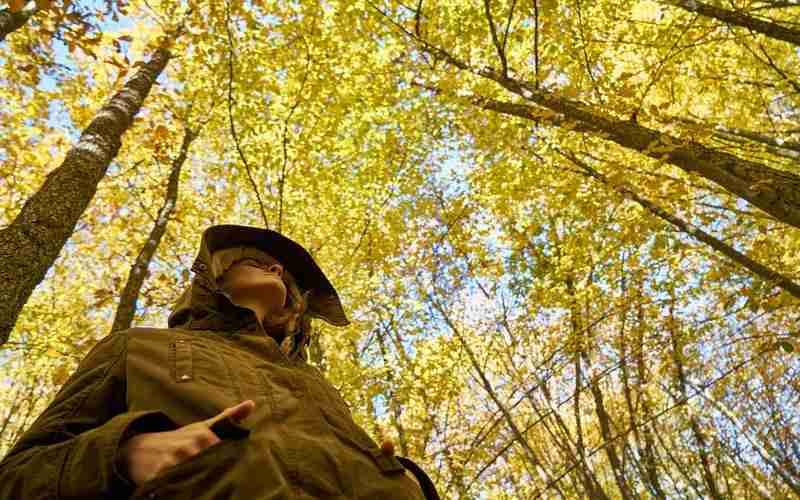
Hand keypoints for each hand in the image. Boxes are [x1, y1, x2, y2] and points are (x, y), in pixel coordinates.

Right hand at [118, 400, 254, 485]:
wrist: (139, 448)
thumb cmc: (178, 438)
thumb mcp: (203, 426)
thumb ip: (228, 417)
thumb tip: (252, 403)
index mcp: (204, 437)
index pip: (226, 456)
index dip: (232, 465)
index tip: (238, 472)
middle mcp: (190, 449)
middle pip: (213, 469)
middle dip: (219, 476)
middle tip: (226, 483)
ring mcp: (174, 463)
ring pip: (197, 480)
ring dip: (203, 485)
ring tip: (209, 488)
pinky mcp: (160, 476)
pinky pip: (176, 487)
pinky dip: (183, 490)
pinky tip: (189, 492)